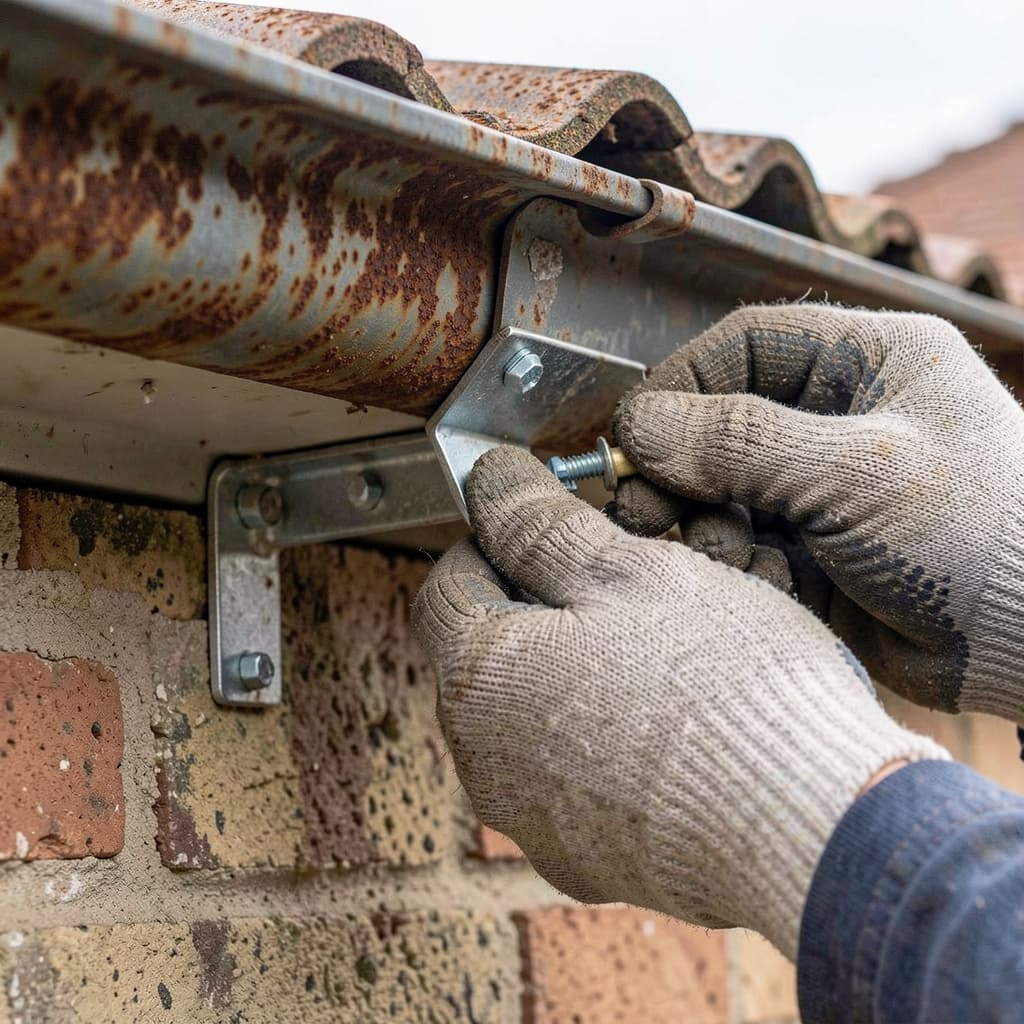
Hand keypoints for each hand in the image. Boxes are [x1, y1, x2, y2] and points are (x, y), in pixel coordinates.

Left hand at [413, 447, 945, 956]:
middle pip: (491, 652)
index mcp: (481, 681)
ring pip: (534, 713)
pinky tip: (668, 720)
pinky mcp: (587, 859)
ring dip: (576, 668)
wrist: (811, 832)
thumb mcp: (628, 574)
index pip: (448, 584)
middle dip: (541, 605)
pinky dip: (603, 735)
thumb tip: (489, 482)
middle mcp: (487, 763)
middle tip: (619, 584)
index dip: (494, 540)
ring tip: (657, 648)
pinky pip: (574, 774)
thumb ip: (540, 525)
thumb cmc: (725, 692)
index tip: (548, 527)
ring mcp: (536, 820)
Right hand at [614, 304, 1023, 719]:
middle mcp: (838, 418)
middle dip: (678, 469)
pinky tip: (759, 582)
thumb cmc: (981, 532)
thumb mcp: (856, 472)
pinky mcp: (816, 551)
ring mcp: (825, 488)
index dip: (677, 385)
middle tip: (641, 509)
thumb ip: (740, 443)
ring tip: (717, 552)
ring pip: (723, 491)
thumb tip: (639, 427)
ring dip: (703, 523)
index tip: (631, 436)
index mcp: (867, 361)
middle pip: (719, 424)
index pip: (741, 347)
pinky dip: (736, 565)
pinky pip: (744, 546)